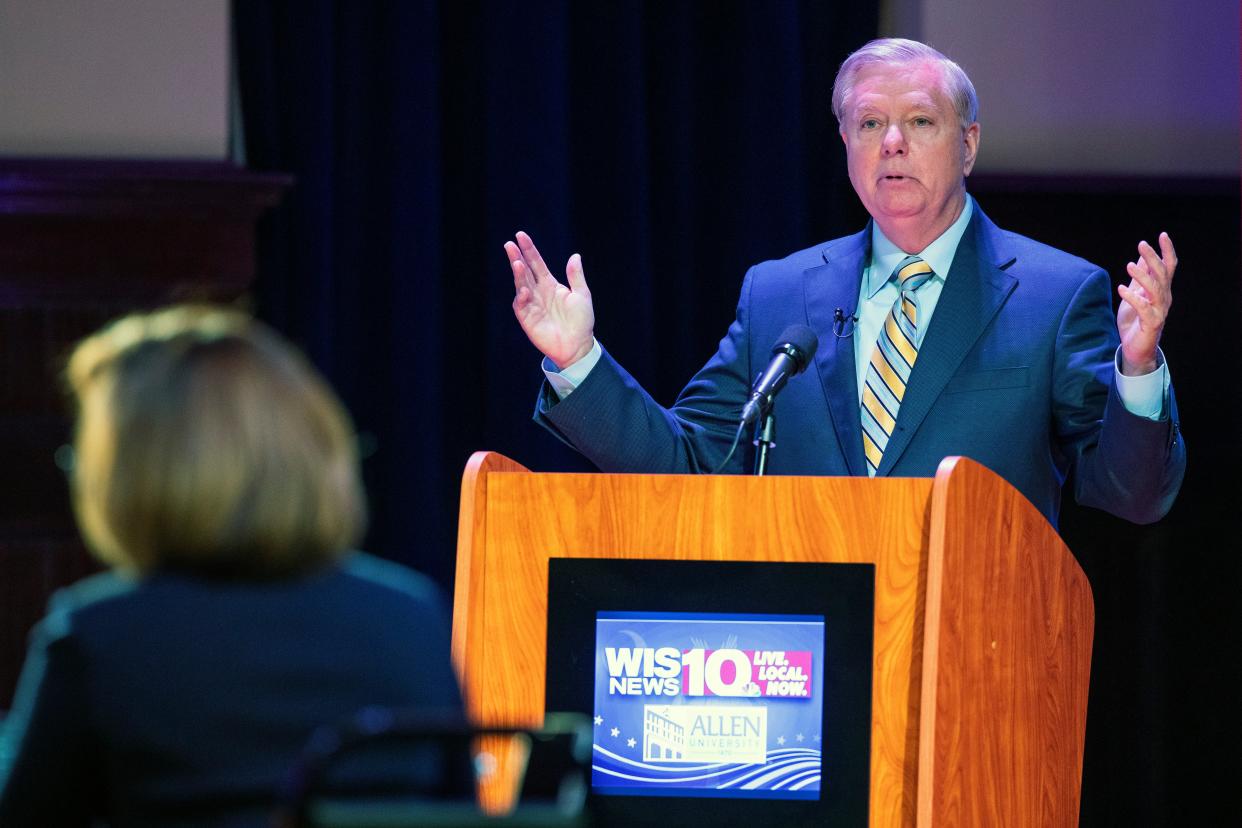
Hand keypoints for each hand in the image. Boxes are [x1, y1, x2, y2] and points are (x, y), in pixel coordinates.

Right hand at [506, 231, 594, 369]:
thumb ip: (576, 276)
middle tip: (510, 244)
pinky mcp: (527, 319)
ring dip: (518, 274)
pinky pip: (520, 305)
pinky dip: (521, 297)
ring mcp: (531, 305)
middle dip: (517, 257)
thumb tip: (575, 256)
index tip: (520, 235)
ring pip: (521, 285)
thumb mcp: (582, 295)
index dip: (529, 250)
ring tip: (517, 262)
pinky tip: (524, 290)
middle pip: (525, 271)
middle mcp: (538, 292)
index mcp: (550, 284)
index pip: (536, 263)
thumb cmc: (581, 321)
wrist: (577, 346)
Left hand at [1117, 232, 1175, 375]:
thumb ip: (1140, 278)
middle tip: (1142, 244)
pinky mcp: (1151, 324)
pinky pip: (1143, 308)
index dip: (1167, 251)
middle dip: (1153, 258)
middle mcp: (1164, 299)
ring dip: (1142, 276)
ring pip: (1155, 290)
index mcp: (1161, 290)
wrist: (1135, 349)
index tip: (1162, 235)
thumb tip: (1140, 258)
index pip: (1169, 267)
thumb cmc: (1135, 321)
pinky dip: (1132, 298)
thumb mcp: (1135, 294)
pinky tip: (1121, 289)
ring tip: (1129, 265)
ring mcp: (1159, 311)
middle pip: (1163, 274)